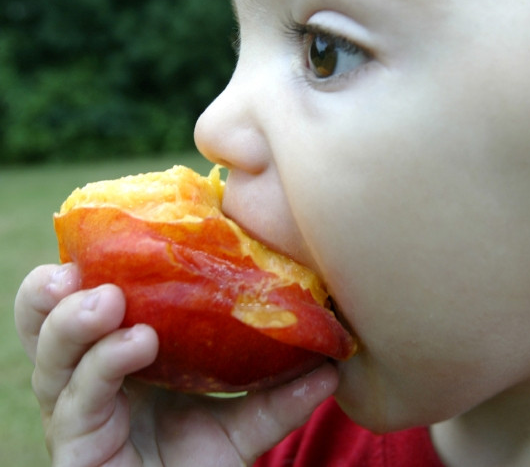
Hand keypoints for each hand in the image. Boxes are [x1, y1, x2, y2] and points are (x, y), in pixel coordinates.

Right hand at [15, 264, 337, 466]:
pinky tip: (137, 342)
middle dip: (49, 292)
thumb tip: (334, 368)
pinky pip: (78, 402)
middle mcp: (87, 380)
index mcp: (115, 357)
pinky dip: (103, 365)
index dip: (81, 271)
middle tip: (77, 266)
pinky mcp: (76, 448)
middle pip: (45, 325)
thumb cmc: (197, 465)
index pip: (81, 304)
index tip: (110, 235)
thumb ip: (278, 397)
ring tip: (109, 300)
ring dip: (73, 323)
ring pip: (50, 360)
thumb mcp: (241, 424)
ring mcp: (76, 414)